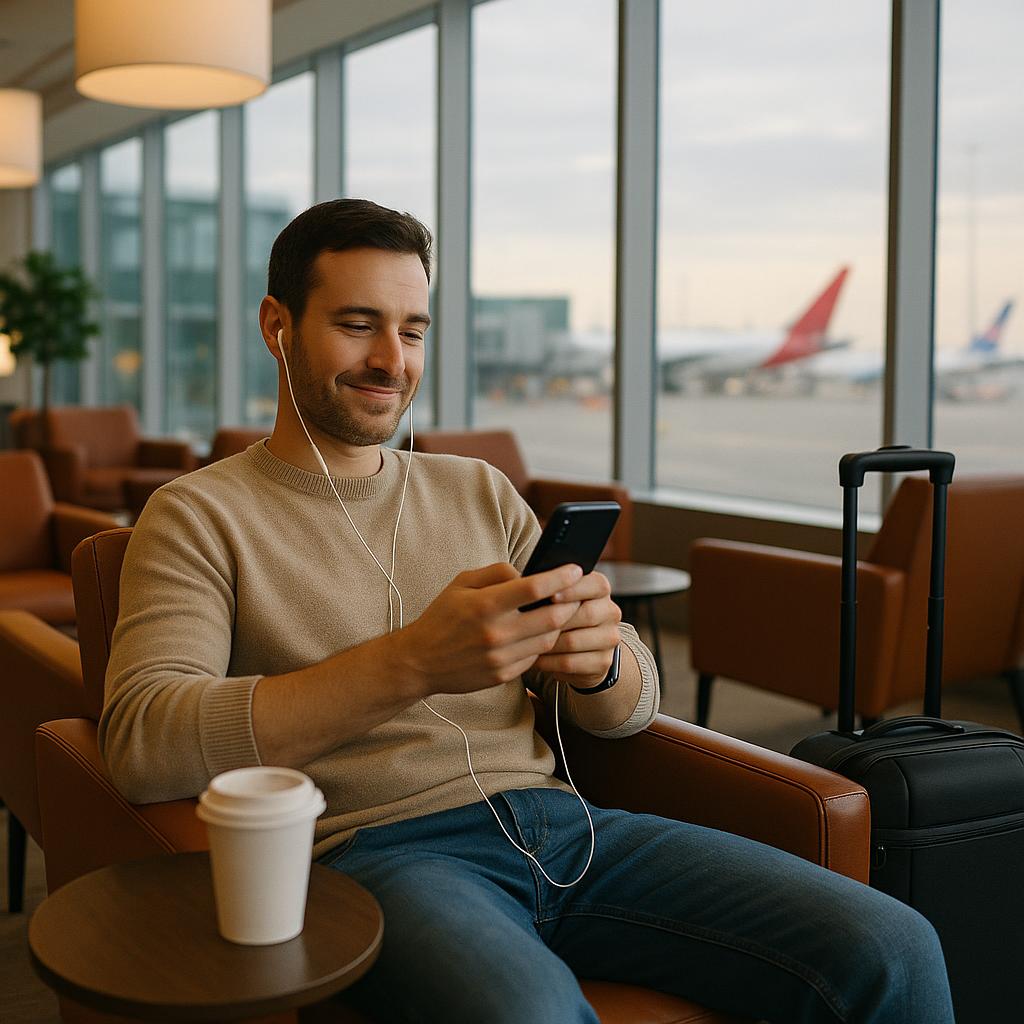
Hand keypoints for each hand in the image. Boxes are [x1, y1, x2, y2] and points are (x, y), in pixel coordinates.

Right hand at [396, 562, 583, 695]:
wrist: (420, 662)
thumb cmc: (442, 616)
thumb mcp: (461, 583)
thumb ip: (496, 572)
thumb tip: (528, 572)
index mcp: (485, 604)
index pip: (534, 588)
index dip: (560, 577)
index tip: (575, 570)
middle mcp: (496, 633)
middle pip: (552, 617)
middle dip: (570, 603)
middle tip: (576, 593)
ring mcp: (501, 657)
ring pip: (549, 639)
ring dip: (560, 624)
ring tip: (561, 611)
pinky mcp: (503, 675)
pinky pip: (535, 657)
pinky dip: (542, 643)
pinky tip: (539, 633)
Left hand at [533, 571, 621, 686]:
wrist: (577, 647)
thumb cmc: (559, 613)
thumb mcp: (556, 594)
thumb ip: (547, 584)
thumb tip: (522, 578)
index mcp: (600, 589)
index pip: (596, 585)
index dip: (573, 590)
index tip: (550, 595)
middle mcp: (610, 612)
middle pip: (586, 615)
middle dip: (555, 621)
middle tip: (530, 624)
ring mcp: (609, 638)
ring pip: (574, 641)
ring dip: (547, 643)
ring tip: (527, 641)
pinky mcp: (603, 662)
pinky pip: (570, 662)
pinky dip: (549, 661)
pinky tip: (536, 658)